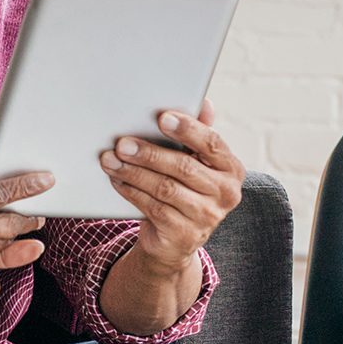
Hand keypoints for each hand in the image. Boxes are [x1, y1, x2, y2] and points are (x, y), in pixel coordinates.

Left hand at [99, 100, 244, 271]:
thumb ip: (198, 135)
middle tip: (122, 143)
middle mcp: (225, 194)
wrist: (177, 239)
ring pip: (165, 188)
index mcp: (231, 169)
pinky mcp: (185, 235)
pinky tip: (117, 180)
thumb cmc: (187, 189)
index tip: (162, 117)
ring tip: (111, 160)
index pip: (212, 144)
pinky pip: (153, 208)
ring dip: (133, 172)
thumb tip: (205, 103)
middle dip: (149, 153)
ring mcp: (206, 217)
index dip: (188, 129)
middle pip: (184, 167)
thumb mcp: (196, 163)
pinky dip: (132, 192)